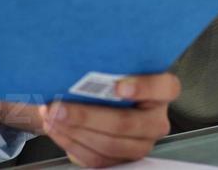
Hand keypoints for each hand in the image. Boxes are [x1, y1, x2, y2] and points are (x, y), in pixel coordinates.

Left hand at [42, 73, 181, 166]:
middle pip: (126, 122)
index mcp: (161, 91)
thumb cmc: (107, 78)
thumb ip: (106, 63)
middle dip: (87, 116)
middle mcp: (155, 120)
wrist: (98, 100)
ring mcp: (141, 143)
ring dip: (74, 131)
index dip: (144, 87)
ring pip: (109, 144)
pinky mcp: (123, 160)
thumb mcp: (113, 66)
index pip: (166, 87)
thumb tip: (76, 57)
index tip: (118, 86)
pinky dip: (72, 143)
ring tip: (51, 116)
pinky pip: (97, 158)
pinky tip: (56, 129)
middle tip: (59, 106)